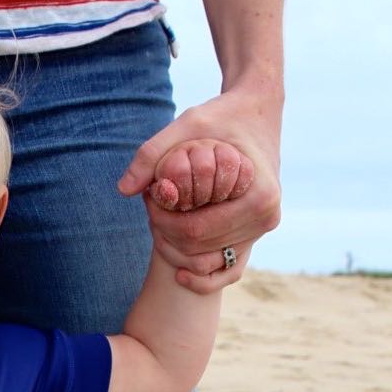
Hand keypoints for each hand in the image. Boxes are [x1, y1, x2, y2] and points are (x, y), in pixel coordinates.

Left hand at [118, 91, 282, 292]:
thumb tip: (124, 190)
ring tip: (160, 221)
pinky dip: (203, 278)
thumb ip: (151, 154)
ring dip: (178, 250)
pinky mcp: (256, 235)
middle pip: (200, 249)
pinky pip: (229, 271)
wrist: (256, 112)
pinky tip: (179, 273)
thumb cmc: (221, 117)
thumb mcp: (186, 125)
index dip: (163, 223)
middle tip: (149, 211)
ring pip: (209, 262)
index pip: (195, 231)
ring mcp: (263, 229)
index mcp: (258, 195)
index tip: (148, 201)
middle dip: (167, 236)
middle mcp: (267, 218)